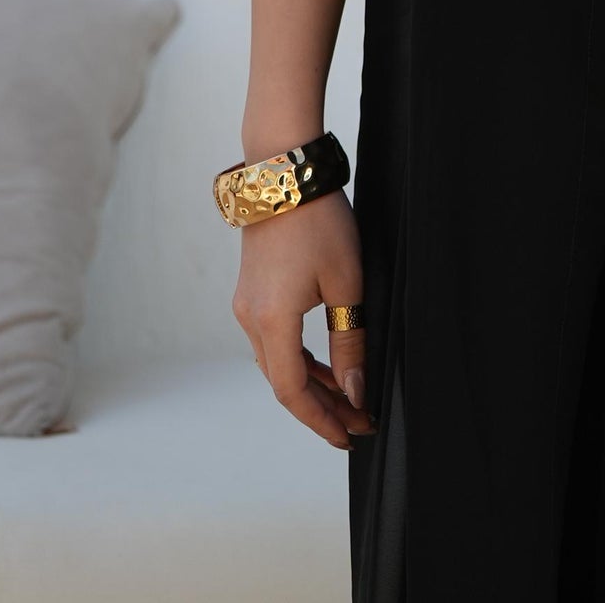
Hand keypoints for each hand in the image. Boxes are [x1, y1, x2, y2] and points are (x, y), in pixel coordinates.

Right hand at [232, 192, 375, 446]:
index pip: (294, 392)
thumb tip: (353, 392)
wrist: (284, 170)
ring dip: (310, 384)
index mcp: (272, 321)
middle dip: (321, 407)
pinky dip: (298, 358)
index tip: (352, 435)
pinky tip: (323, 364)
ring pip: (276, 363)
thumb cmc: (320, 220)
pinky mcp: (251, 292)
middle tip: (358, 422)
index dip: (322, 420)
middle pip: (283, 382)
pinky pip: (273, 340)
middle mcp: (250, 318)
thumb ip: (349, 341)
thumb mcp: (346, 283)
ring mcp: (246, 305)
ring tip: (347, 399)